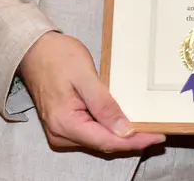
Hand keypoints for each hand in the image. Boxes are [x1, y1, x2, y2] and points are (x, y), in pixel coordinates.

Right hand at [18, 31, 164, 154]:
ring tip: (147, 128)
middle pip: (103, 144)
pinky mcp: (65, 126)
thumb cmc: (58, 57)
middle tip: (158, 132)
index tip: (157, 136)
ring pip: (98, 141)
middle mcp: (61, 134)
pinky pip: (92, 134)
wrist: (35, 50)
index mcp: (65, 123)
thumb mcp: (85, 77)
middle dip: (131, 140)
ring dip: (122, 137)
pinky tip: (125, 124)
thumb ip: (104, 105)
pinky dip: (109, 130)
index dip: (134, 141)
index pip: (107, 141)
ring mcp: (61, 132)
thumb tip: (124, 130)